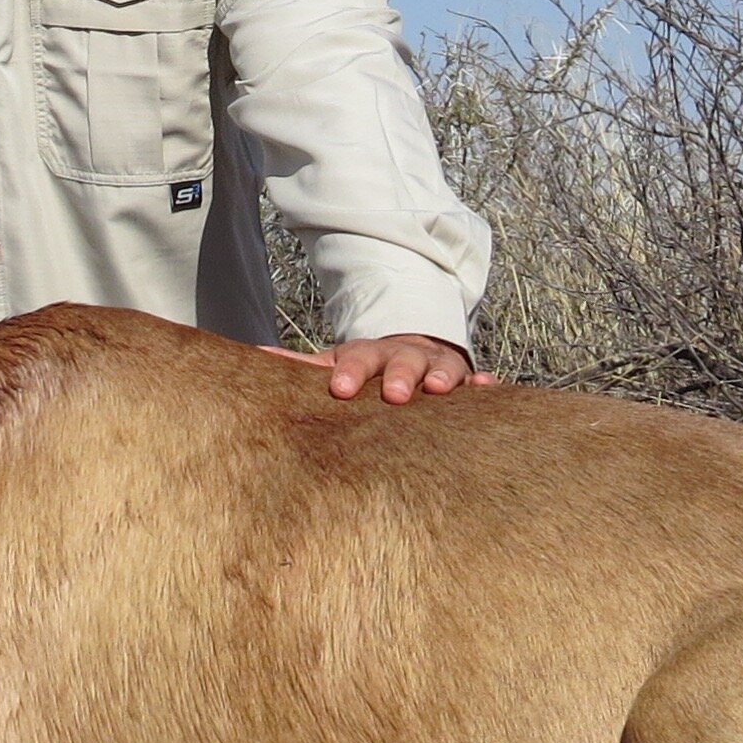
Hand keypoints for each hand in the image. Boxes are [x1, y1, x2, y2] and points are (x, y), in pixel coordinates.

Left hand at [260, 335, 496, 405]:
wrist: (411, 348)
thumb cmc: (367, 368)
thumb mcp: (336, 363)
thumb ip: (301, 367)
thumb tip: (255, 358)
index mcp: (368, 354)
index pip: (356, 359)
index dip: (350, 372)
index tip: (340, 389)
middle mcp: (403, 357)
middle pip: (401, 362)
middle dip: (398, 376)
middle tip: (394, 394)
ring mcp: (435, 366)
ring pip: (442, 369)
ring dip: (443, 377)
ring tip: (442, 389)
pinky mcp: (463, 377)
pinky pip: (476, 380)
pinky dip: (483, 386)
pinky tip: (488, 389)